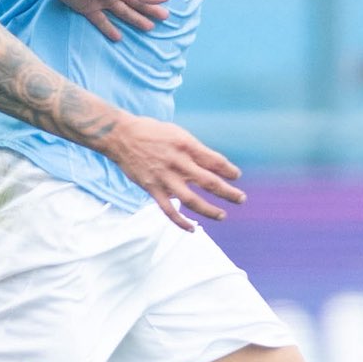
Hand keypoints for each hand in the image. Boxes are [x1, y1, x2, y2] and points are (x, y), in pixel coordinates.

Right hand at [109, 115, 241, 230]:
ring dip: (209, 210)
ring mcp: (164, 177)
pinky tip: (192, 229)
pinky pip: (168, 210)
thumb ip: (193, 149)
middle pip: (209, 181)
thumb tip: (210, 165)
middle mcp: (178, 162)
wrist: (121, 136)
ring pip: (191, 200)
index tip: (236, 176)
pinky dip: (180, 222)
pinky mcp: (152, 188)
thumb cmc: (151, 132)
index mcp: (186, 145)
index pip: (215, 161)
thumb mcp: (176, 133)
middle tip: (241, 199)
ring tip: (222, 215)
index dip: (229, 170)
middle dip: (228, 192)